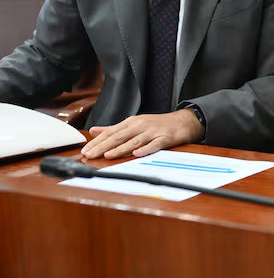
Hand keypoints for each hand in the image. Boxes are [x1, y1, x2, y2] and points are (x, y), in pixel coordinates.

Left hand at [81, 110, 204, 159]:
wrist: (184, 121)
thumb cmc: (157, 124)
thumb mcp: (134, 124)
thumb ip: (113, 128)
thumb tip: (94, 131)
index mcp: (131, 122)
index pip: (110, 132)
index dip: (97, 141)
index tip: (85, 150)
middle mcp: (140, 125)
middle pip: (119, 136)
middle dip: (103, 146)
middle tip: (90, 155)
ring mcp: (153, 131)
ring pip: (134, 141)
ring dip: (120, 148)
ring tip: (108, 156)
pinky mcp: (165, 138)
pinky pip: (155, 144)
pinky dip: (146, 148)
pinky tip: (137, 153)